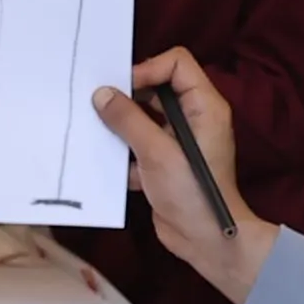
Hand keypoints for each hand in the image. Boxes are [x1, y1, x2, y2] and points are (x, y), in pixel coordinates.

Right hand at [85, 48, 273, 300]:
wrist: (206, 240)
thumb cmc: (192, 192)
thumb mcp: (157, 152)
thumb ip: (128, 120)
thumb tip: (101, 94)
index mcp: (203, 106)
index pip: (176, 63)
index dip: (147, 69)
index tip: (122, 88)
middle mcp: (193, 118)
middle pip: (156, 89)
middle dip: (128, 98)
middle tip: (99, 106)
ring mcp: (178, 142)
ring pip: (144, 119)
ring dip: (122, 127)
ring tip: (98, 133)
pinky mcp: (164, 163)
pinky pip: (139, 145)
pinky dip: (125, 153)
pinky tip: (113, 166)